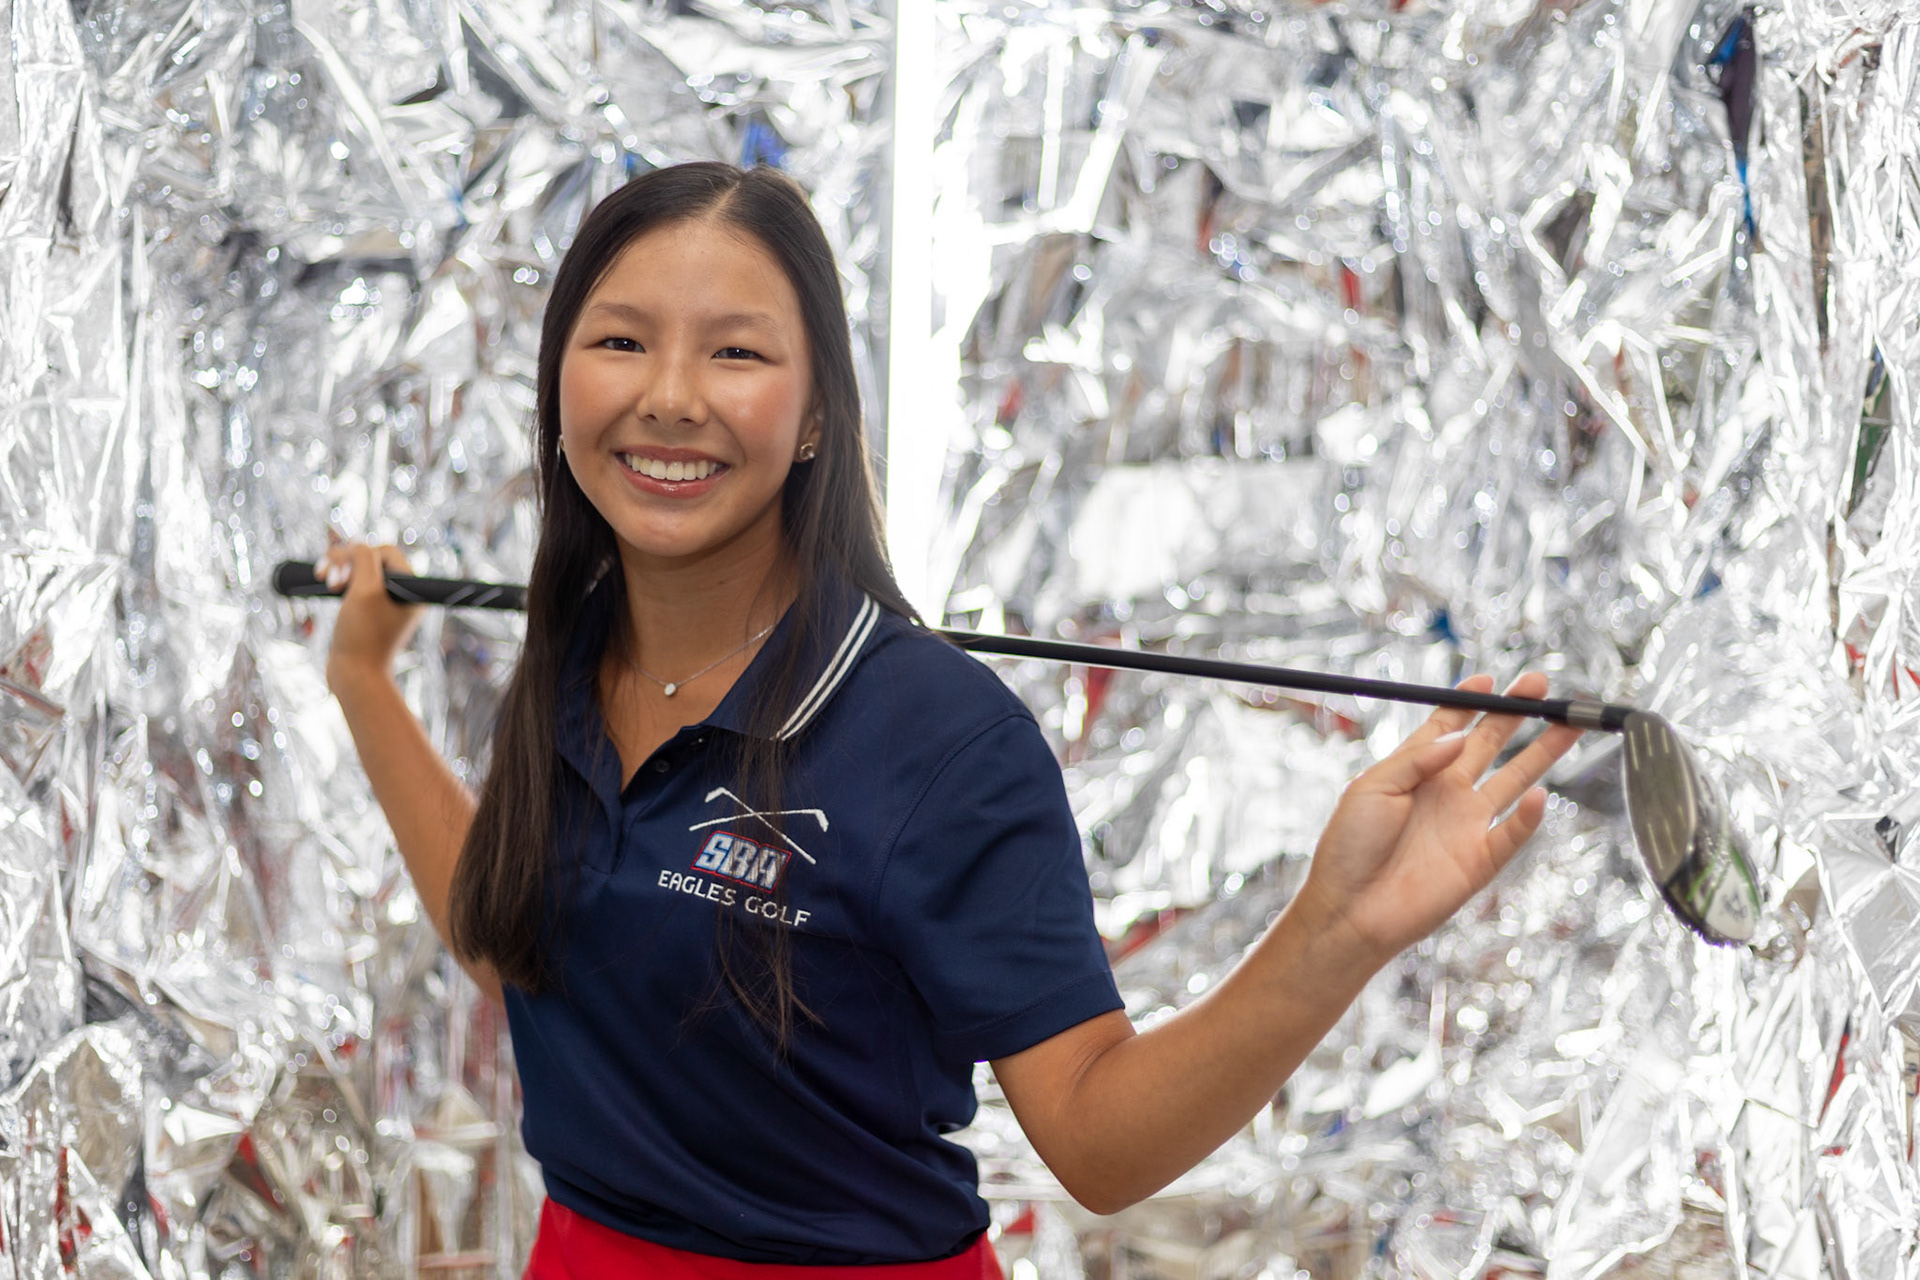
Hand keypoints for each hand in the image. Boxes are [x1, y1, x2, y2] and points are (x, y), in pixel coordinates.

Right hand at [318, 541, 422, 693]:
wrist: (354, 676)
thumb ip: (364, 559)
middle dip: (346, 563)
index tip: (345, 578)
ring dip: (338, 568)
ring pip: (357, 569)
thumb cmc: (363, 635)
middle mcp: (401, 594)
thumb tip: (358, 543)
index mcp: (412, 589)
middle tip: (332, 582)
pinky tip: (324, 582)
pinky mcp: (365, 611)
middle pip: (370, 559)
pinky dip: (336, 579)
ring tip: (323, 579)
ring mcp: (383, 603)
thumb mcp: (365, 590)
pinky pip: (351, 584)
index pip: (385, 552)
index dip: (361, 556)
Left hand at [1294, 673, 1583, 968]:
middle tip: (1542, 686)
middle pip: (1491, 743)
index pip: (1450, 725)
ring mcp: (1466, 824)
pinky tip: (1541, 795)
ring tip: (1569, 725)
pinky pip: (1513, 833)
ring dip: (1542, 751)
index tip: (1491, 678)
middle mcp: (1446, 791)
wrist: (1350, 909)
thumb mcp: (1371, 787)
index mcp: (1415, 769)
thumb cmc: (1349, 846)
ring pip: (1514, 779)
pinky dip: (1530, 817)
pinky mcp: (1480, 860)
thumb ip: (1417, 759)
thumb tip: (1460, 736)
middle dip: (1517, 713)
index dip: (1470, 701)